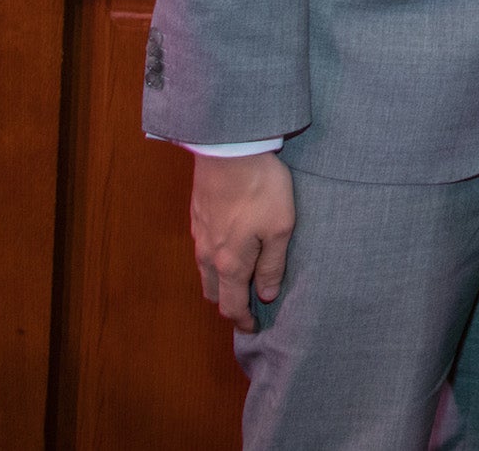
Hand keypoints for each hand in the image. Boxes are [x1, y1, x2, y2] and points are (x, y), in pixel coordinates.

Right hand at [191, 151, 295, 329]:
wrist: (229, 151)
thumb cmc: (261, 190)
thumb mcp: (280, 228)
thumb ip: (272, 265)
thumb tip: (265, 295)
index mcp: (230, 264)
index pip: (231, 306)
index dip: (242, 321)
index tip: (253, 327)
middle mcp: (208, 255)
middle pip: (214, 293)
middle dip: (229, 304)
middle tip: (248, 305)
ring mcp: (199, 236)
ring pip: (206, 272)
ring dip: (221, 282)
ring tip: (242, 280)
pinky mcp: (197, 217)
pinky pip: (203, 251)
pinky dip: (215, 261)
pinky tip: (231, 249)